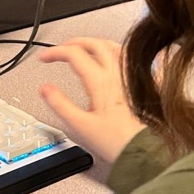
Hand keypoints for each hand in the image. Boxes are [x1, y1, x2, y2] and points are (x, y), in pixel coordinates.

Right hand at [38, 37, 143, 163]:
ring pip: (116, 47)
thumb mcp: (80, 126)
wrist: (147, 152)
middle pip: (95, 44)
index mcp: (100, 81)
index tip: (45, 58)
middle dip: (75, 42)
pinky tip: (121, 59)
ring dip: (98, 43)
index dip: (55, 52)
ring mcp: (133, 77)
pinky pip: (136, 60)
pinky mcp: (146, 83)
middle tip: (63, 49)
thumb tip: (45, 89)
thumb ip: (60, 104)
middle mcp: (118, 74)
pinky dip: (123, 54)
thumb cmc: (118, 142)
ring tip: (88, 49)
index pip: (74, 54)